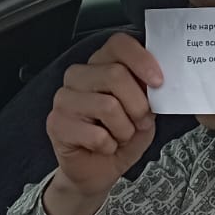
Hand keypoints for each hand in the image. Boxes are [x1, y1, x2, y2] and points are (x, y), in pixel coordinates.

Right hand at [43, 33, 163, 214]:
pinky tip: (105, 147)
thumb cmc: (121, 136)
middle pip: (115, 74)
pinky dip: (109, 145)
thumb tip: (160, 82)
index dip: (142, 60)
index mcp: (100, 63)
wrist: (98, 170)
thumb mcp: (145, 111)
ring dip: (124, 129)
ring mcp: (63, 98)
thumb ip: (150, 92)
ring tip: (121, 136)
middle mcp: (78, 75)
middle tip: (142, 122)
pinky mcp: (55, 123)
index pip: (118, 44)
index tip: (159, 82)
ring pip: (107, 105)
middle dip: (138, 105)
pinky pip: (95, 134)